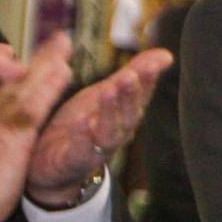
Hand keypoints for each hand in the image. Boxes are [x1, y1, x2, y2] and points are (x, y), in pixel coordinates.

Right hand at [0, 32, 75, 221]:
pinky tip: (64, 71)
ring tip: (65, 44)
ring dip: (47, 63)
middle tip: (59, 39)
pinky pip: (35, 106)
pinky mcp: (12, 137)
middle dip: (38, 59)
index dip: (20, 72)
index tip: (36, 58)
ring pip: (25, 86)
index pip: (0, 91)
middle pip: (13, 81)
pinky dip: (49, 86)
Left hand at [25, 44, 172, 208]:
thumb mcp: (107, 93)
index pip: (142, 95)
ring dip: (110, 112)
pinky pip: (81, 151)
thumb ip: (134, 74)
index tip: (154, 63)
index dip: (148, 80)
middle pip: (128, 115)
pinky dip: (82, 136)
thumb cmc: (85, 125)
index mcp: (125, 114)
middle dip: (130, 95)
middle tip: (130, 75)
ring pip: (109, 133)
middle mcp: (117, 133)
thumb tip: (167, 55)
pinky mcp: (75, 161)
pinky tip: (81, 120)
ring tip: (108, 90)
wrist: (54, 167)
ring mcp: (97, 149)